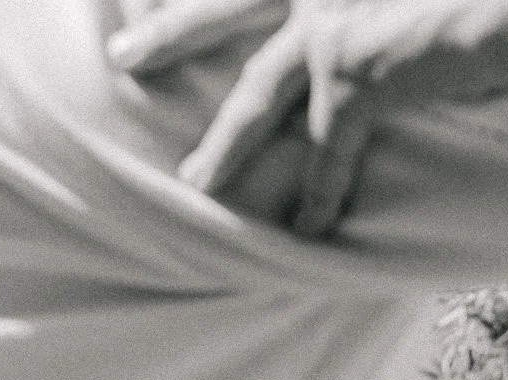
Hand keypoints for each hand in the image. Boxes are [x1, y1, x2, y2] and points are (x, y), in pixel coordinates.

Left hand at [108, 0, 507, 234]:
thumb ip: (384, 2)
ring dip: (227, 141)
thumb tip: (381, 21)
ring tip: (197, 180)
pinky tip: (306, 229)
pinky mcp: (356, 73)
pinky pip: (328, 146)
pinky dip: (319, 191)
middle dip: (169, 30)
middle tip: (123, 57)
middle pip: (224, 6)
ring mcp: (330, 20)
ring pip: (258, 89)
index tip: (157, 0)